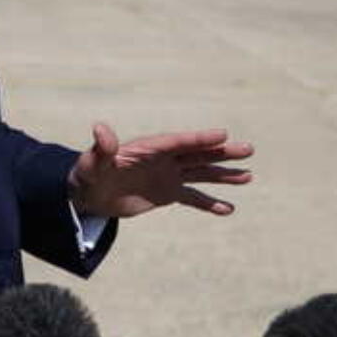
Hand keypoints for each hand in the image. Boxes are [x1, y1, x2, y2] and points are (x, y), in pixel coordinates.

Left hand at [68, 124, 251, 217]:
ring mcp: (167, 175)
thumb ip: (102, 148)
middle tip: (248, 149)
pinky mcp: (167, 193)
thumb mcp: (92, 162)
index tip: (223, 134)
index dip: (199, 138)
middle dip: (221, 152)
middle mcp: (162, 159)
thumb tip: (100, 127)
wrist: (89, 194)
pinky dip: (209, 203)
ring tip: (248, 176)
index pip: (178, 141)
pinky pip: (192, 197)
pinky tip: (228, 208)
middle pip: (197, 154)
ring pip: (200, 173)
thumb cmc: (88, 174)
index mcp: (148, 147)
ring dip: (223, 175)